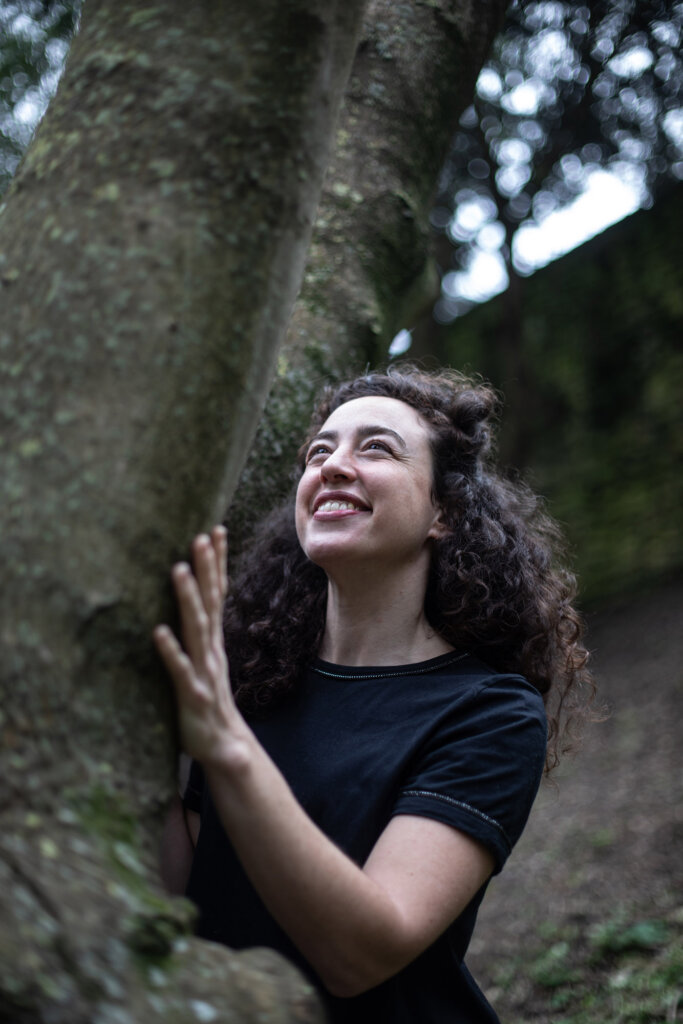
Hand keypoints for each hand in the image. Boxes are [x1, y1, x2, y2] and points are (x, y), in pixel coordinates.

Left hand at [154, 526, 244, 766]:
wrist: (227, 750)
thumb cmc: (209, 705)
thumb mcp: (206, 665)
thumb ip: (200, 637)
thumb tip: (193, 607)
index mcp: (214, 642)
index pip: (218, 594)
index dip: (217, 563)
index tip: (214, 530)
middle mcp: (211, 651)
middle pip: (209, 603)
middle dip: (205, 569)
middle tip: (199, 536)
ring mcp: (203, 672)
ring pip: (196, 629)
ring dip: (187, 599)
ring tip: (177, 570)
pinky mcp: (192, 695)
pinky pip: (180, 670)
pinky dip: (171, 651)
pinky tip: (158, 633)